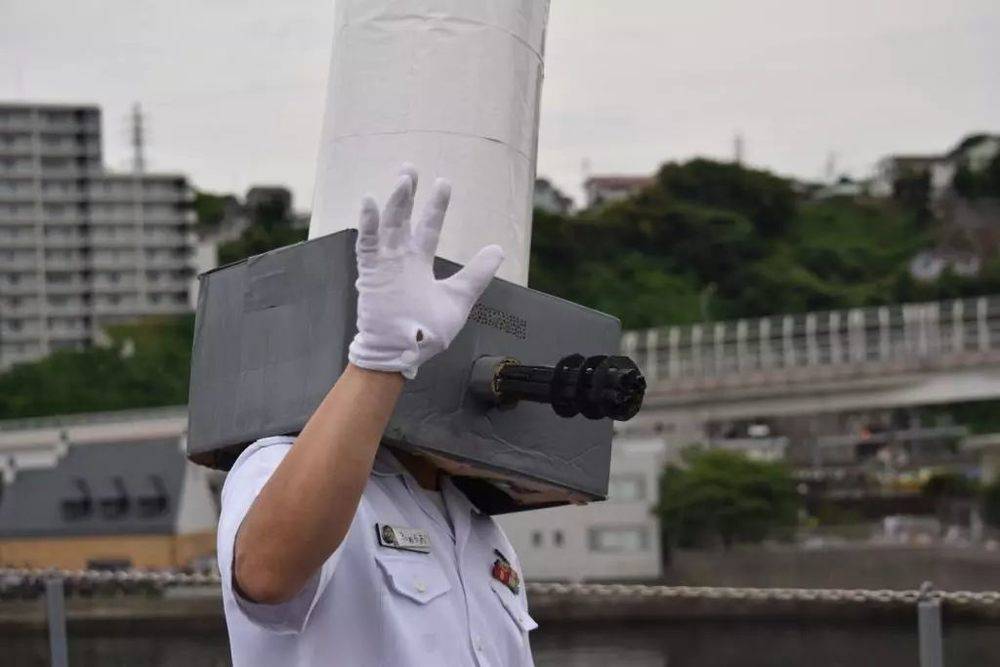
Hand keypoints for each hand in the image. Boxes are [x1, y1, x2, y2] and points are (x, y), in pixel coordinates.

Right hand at [347, 165, 504, 378]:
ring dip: (394, 202)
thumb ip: (476, 274)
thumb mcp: (459, 299)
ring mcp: (385, 266)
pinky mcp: (372, 275)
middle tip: (409, 168)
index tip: (443, 182)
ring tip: (403, 179)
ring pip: (388, 227)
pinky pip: (367, 245)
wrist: (405, 355)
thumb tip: (498, 249)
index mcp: (419, 264)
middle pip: (403, 219)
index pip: (428, 228)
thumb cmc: (428, 333)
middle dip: (406, 194)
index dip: (435, 206)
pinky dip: (368, 223)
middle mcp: (401, 261)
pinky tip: (369, 201)